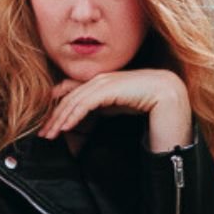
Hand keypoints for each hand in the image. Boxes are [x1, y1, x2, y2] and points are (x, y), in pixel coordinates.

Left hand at [37, 67, 192, 144]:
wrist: (171, 98)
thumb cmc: (148, 105)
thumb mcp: (116, 108)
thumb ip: (99, 108)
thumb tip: (80, 117)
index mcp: (101, 82)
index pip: (70, 93)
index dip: (56, 109)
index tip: (47, 128)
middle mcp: (100, 78)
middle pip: (68, 97)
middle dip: (53, 117)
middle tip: (42, 135)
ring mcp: (105, 80)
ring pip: (74, 100)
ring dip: (59, 119)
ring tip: (49, 135)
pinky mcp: (111, 86)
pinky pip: (86, 102)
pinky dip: (73, 115)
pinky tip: (64, 127)